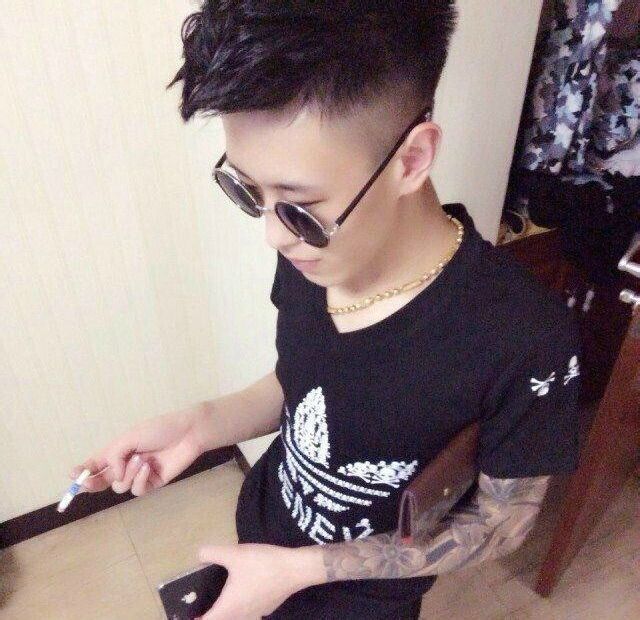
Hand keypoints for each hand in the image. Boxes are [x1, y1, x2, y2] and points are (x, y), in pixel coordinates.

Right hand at [69, 405, 207, 495]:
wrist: (188, 433)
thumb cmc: (159, 429)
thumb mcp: (130, 437)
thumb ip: (114, 456)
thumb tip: (112, 476)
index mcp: (119, 450)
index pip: (97, 463)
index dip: (83, 470)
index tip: (72, 475)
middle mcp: (126, 464)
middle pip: (103, 480)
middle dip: (92, 483)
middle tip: (86, 483)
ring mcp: (139, 475)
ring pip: (120, 486)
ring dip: (128, 474)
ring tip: (141, 459)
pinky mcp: (152, 483)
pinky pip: (137, 489)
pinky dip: (140, 479)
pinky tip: (149, 467)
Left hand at [195, 543, 311, 619]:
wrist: (295, 569)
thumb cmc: (262, 564)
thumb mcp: (234, 554)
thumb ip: (211, 553)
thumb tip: (198, 555)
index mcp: (228, 608)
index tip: (188, 615)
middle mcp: (241, 616)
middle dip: (211, 616)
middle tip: (203, 605)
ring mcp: (256, 614)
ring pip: (237, 618)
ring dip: (228, 613)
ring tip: (222, 599)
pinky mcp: (267, 608)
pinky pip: (249, 613)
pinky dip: (242, 608)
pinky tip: (245, 590)